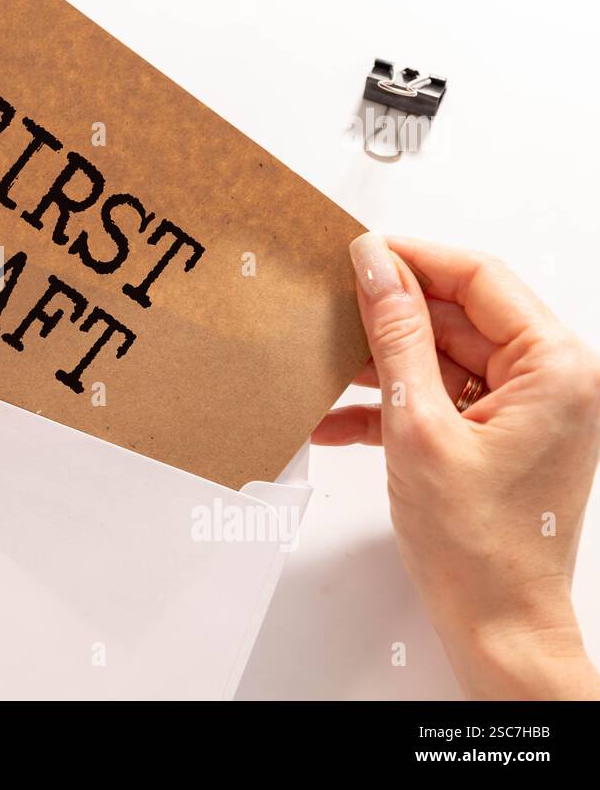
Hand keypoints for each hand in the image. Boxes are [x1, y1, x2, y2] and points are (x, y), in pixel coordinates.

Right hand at [314, 234, 599, 698]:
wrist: (496, 625)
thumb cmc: (478, 545)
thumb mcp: (419, 426)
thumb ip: (395, 337)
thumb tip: (375, 266)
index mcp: (555, 367)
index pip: (479, 277)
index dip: (413, 258)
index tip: (356, 252)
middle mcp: (549, 380)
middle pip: (458, 315)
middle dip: (388, 315)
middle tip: (328, 306)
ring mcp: (523, 409)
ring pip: (440, 356)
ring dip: (380, 365)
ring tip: (323, 365)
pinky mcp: (496, 436)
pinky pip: (438, 397)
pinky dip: (389, 406)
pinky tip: (336, 421)